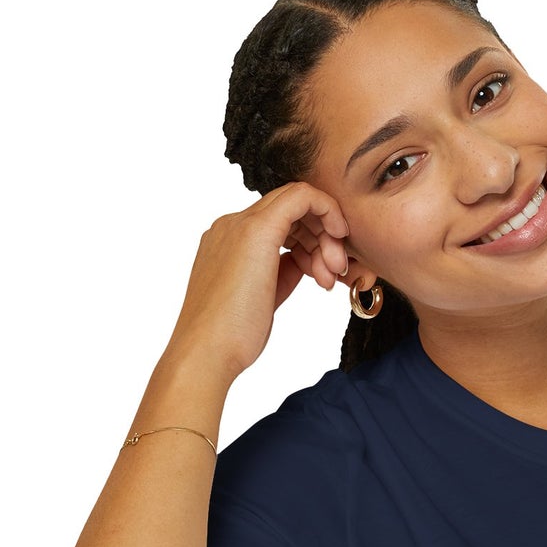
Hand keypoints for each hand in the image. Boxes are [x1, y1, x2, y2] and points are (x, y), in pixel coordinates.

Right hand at [163, 181, 349, 385]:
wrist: (208, 350)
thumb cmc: (232, 336)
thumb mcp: (265, 296)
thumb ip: (282, 271)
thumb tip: (305, 261)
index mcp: (229, 241)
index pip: (280, 222)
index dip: (310, 241)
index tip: (325, 270)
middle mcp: (231, 225)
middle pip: (290, 211)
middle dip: (322, 237)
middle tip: (335, 273)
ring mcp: (241, 224)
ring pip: (298, 203)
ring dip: (326, 236)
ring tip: (330, 277)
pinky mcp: (257, 230)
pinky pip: (302, 197)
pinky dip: (328, 211)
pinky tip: (338, 237)